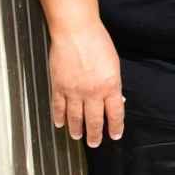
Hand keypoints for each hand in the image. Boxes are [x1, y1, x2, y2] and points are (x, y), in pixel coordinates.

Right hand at [48, 21, 123, 146]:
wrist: (76, 32)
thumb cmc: (98, 42)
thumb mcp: (114, 64)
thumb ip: (113, 83)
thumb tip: (115, 98)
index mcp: (110, 86)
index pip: (115, 113)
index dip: (116, 126)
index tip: (115, 135)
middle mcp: (93, 92)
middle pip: (95, 120)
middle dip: (95, 134)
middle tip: (95, 143)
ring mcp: (74, 91)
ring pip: (75, 117)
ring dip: (77, 129)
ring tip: (78, 137)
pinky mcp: (59, 86)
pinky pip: (59, 107)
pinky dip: (59, 117)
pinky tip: (60, 124)